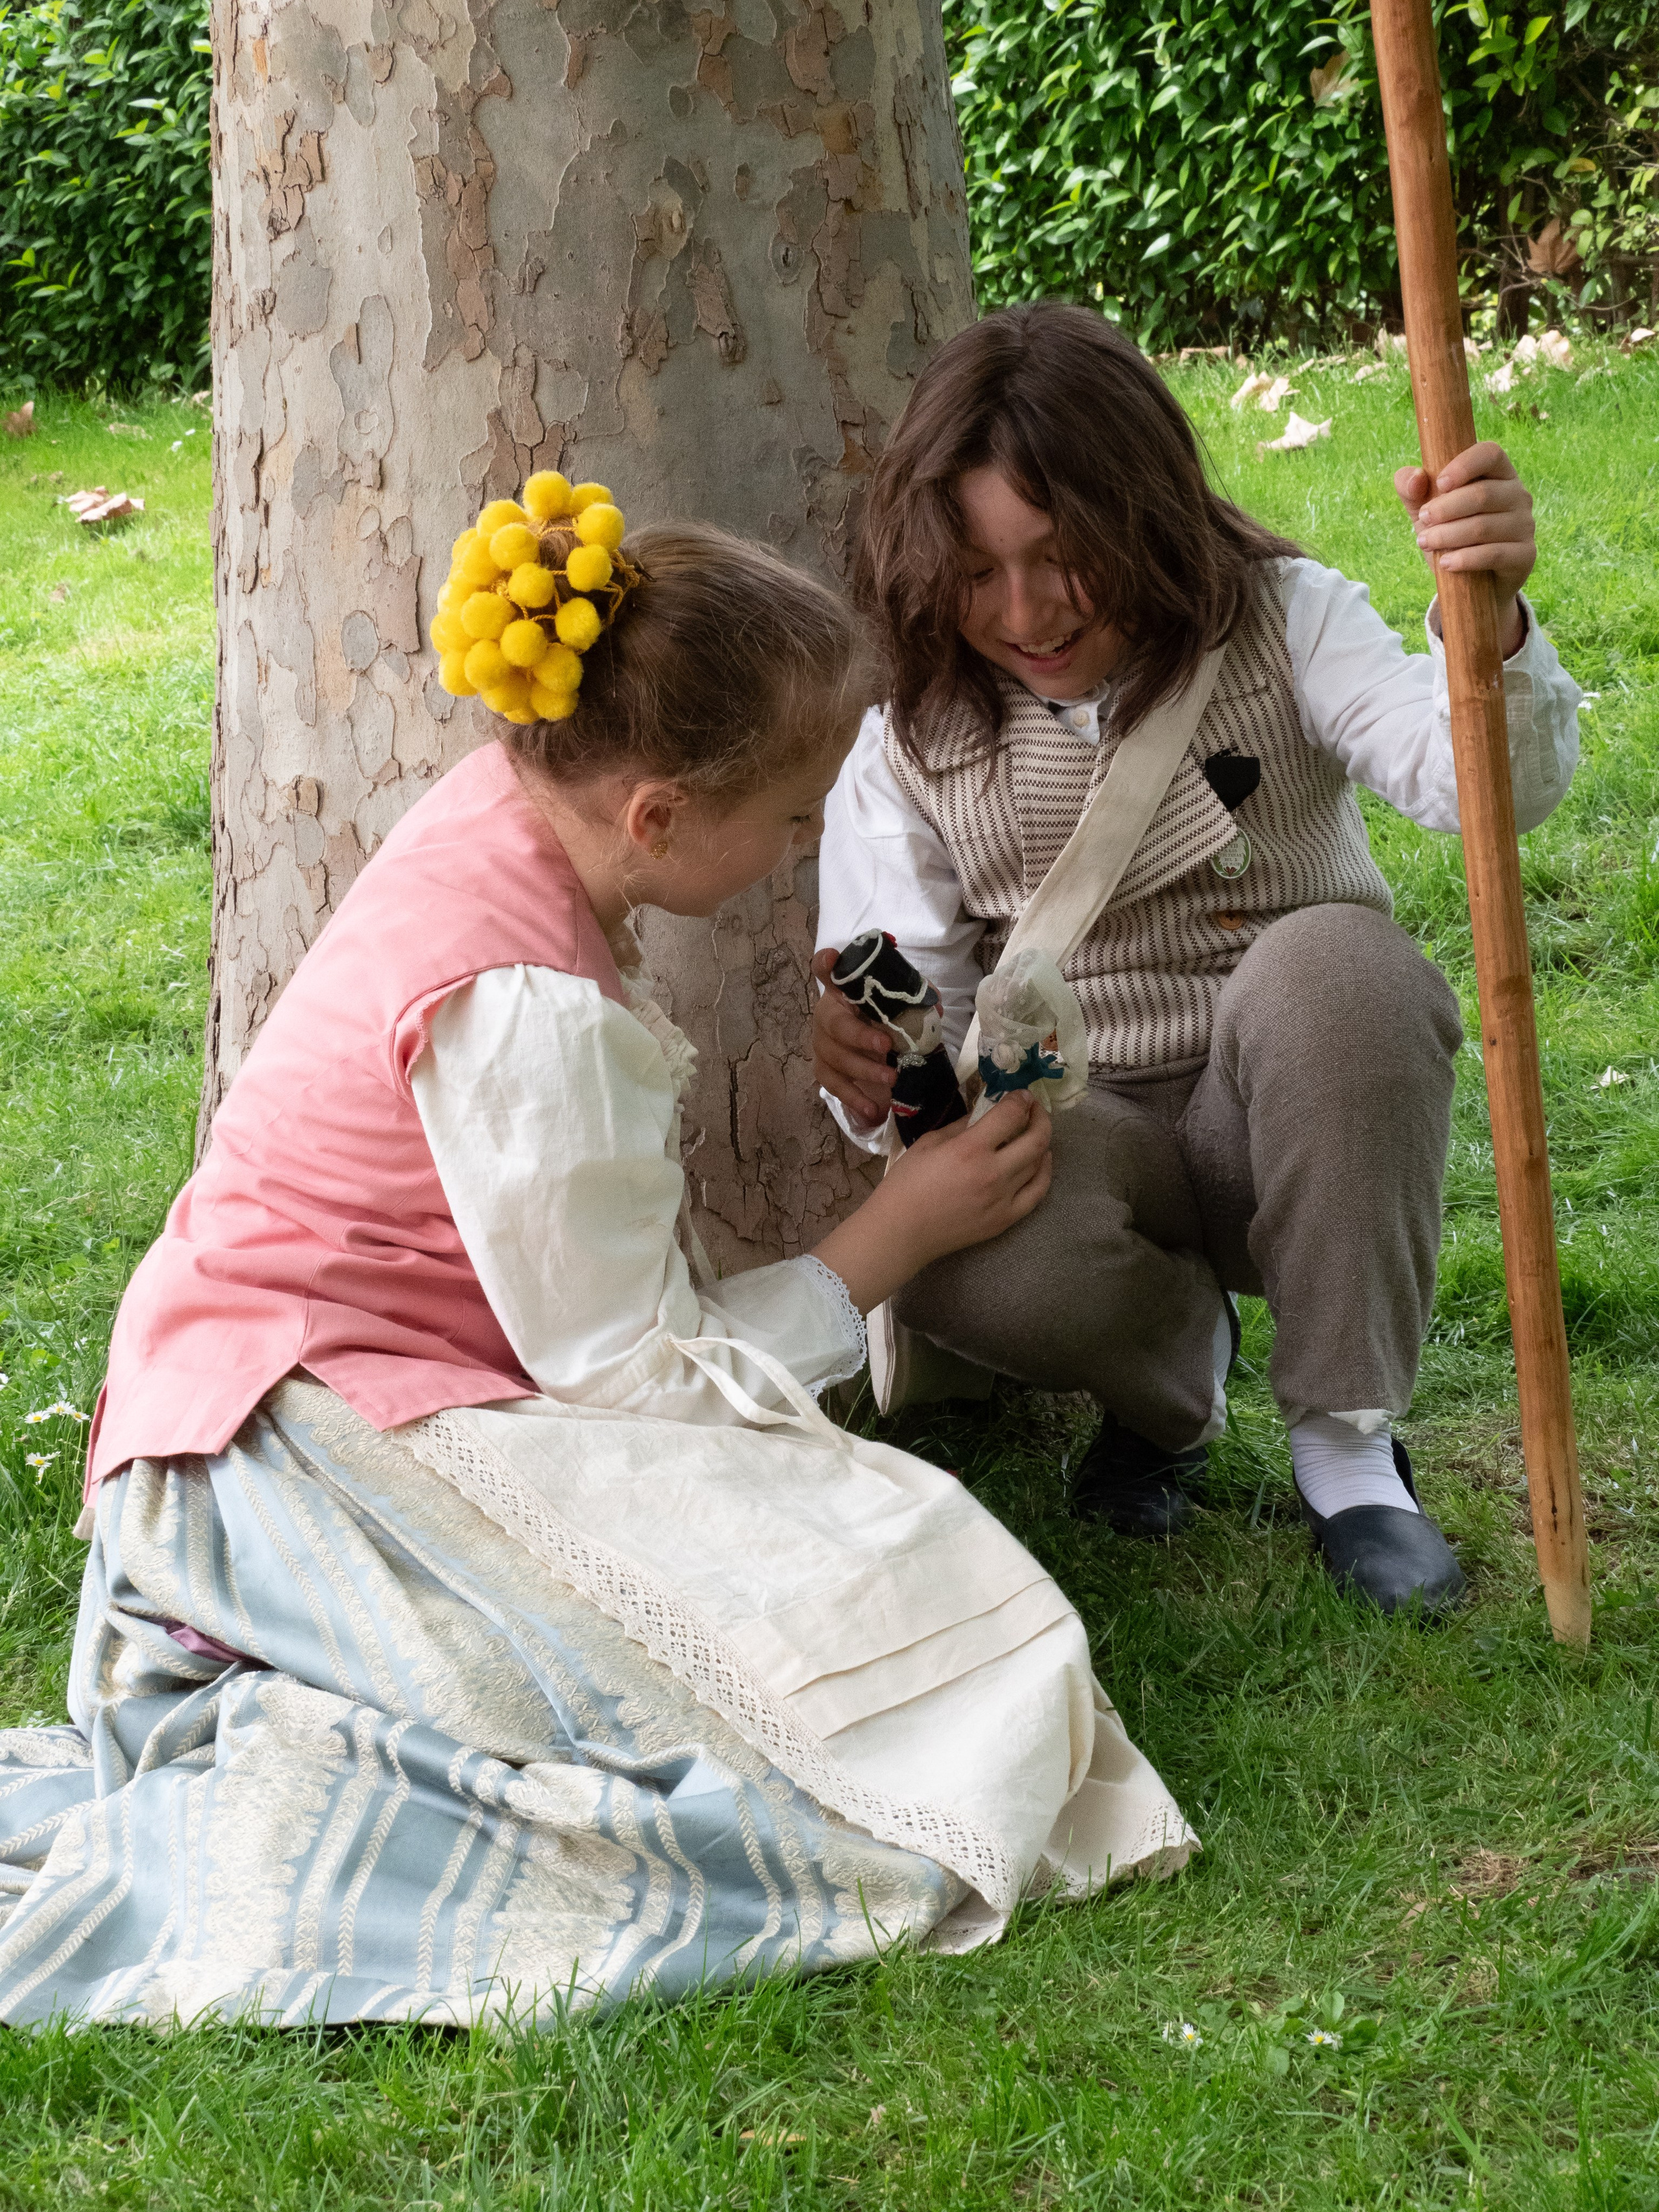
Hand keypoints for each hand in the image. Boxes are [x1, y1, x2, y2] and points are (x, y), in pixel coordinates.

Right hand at [809, 1093, 1053, 1313]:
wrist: (902, 1231)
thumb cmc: (907, 1183)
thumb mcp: (929, 1142)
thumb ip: (962, 1125)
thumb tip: (986, 1113)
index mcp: (970, 1149)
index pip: (1011, 1115)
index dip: (1021, 1099)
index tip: (1021, 1095)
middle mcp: (994, 1172)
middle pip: (1036, 1138)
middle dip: (1040, 1117)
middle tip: (1034, 1110)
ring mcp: (1004, 1198)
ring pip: (1039, 1163)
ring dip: (1041, 1142)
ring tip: (1035, 1132)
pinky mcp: (1006, 1218)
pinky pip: (1037, 1192)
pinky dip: (1044, 1172)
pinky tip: (1041, 1161)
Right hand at [810, 947, 896, 1126]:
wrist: (880, 1045)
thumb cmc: (889, 1017)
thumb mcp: (903, 1003)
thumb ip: (914, 999)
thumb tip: (934, 1008)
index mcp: (843, 990)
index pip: (825, 970)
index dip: (826, 965)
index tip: (832, 959)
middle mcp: (827, 1014)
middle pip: (834, 1024)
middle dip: (859, 1036)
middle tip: (887, 1046)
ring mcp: (822, 1043)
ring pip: (834, 1057)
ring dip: (863, 1070)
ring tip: (891, 1079)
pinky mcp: (824, 1069)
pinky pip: (833, 1085)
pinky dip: (853, 1099)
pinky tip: (873, 1111)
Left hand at [1394, 441, 1533, 655]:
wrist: (1472, 584)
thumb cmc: (1449, 535)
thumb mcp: (1424, 511)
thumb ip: (1412, 490)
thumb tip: (1414, 477)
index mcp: (1498, 474)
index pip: (1490, 453)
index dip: (1465, 465)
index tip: (1440, 484)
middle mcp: (1518, 495)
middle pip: (1483, 494)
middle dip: (1446, 508)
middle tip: (1423, 520)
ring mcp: (1525, 525)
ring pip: (1484, 526)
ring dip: (1448, 535)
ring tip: (1425, 542)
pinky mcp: (1525, 555)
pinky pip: (1494, 554)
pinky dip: (1465, 559)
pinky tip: (1444, 563)